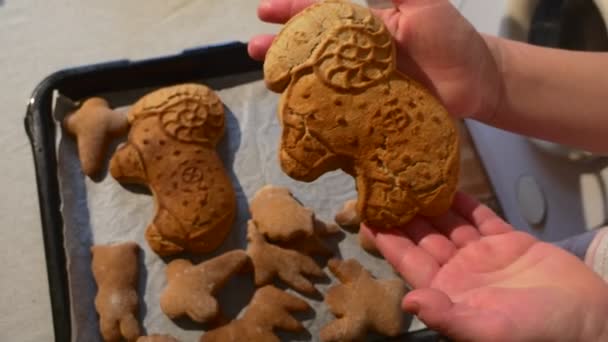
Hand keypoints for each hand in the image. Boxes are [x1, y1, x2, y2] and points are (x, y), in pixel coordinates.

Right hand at [249, 0, 502, 118]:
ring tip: (266, 81)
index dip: (293, 9)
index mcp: (365, 26)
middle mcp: (356, 55)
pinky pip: (338, 108)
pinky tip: (299, 112)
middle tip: (252, 49)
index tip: (264, 10)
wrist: (475, 82)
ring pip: (319, 78)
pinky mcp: (369, 111)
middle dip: (280, 46)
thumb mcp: (422, 2)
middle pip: (311, 47)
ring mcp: (361, 84)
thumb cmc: (450, 38)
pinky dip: (317, 109)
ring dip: (292, 78)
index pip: (322, 12)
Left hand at [361, 192, 607, 341]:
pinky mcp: (508, 242)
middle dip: (403, 213)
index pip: (407, 261)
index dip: (386, 239)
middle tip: (382, 183)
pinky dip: (464, 202)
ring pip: (448, 224)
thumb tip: (408, 301)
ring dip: (429, 202)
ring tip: (408, 176)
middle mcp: (460, 272)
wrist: (592, 320)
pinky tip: (446, 182)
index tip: (365, 213)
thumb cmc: (540, 331)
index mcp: (448, 293)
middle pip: (423, 237)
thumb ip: (448, 317)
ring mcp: (483, 255)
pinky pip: (479, 217)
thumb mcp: (490, 330)